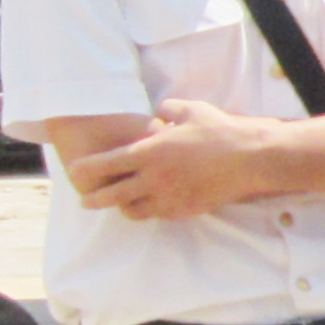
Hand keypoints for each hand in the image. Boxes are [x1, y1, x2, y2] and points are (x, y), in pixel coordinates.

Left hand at [66, 98, 270, 220]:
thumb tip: (158, 111)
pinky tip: (151, 206)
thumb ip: (168, 109)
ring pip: (133, 210)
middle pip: (112, 195)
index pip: (106, 163)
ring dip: (123, 207)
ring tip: (120, 204)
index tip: (75, 170)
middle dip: (94, 199)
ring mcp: (169, 197)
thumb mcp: (191, 110)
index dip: (86, 168)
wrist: (248, 159)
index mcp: (150, 152)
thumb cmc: (219, 131)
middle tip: (85, 200)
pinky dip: (150, 211)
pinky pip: (158, 215)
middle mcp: (154, 178)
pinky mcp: (184, 210)